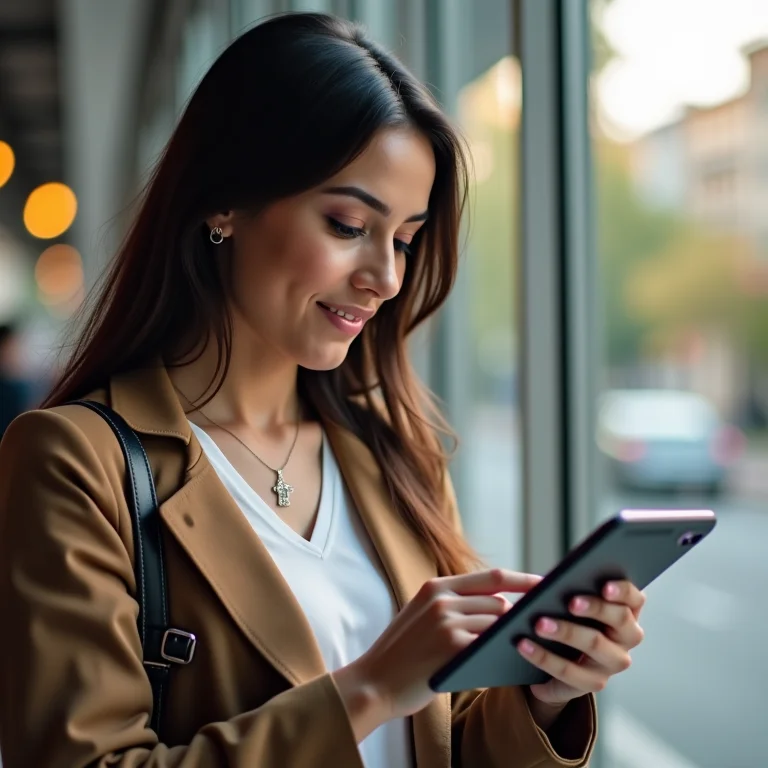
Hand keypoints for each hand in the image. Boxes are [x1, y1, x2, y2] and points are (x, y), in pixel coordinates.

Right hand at [333, 568, 540, 740]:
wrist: (374, 682)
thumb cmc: (402, 653)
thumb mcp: (421, 615)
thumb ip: (454, 604)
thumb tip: (501, 604)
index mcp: (436, 586)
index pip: (492, 577)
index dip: (523, 579)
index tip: (545, 584)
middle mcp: (442, 599)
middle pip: (499, 602)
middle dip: (519, 616)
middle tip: (538, 626)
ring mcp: (447, 622)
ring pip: (498, 624)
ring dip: (512, 636)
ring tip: (527, 645)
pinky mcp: (452, 648)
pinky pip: (490, 646)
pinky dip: (503, 653)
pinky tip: (511, 661)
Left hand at [518, 580, 645, 708]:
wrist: (564, 657)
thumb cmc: (571, 615)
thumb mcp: (575, 601)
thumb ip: (575, 588)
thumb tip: (554, 580)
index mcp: (627, 610)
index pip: (635, 598)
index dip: (622, 591)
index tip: (605, 586)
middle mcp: (628, 637)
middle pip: (619, 619)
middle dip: (595, 608)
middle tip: (570, 602)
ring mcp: (613, 662)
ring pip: (596, 644)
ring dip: (567, 632)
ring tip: (540, 624)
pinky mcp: (594, 683)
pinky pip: (570, 672)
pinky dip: (544, 658)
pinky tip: (524, 646)